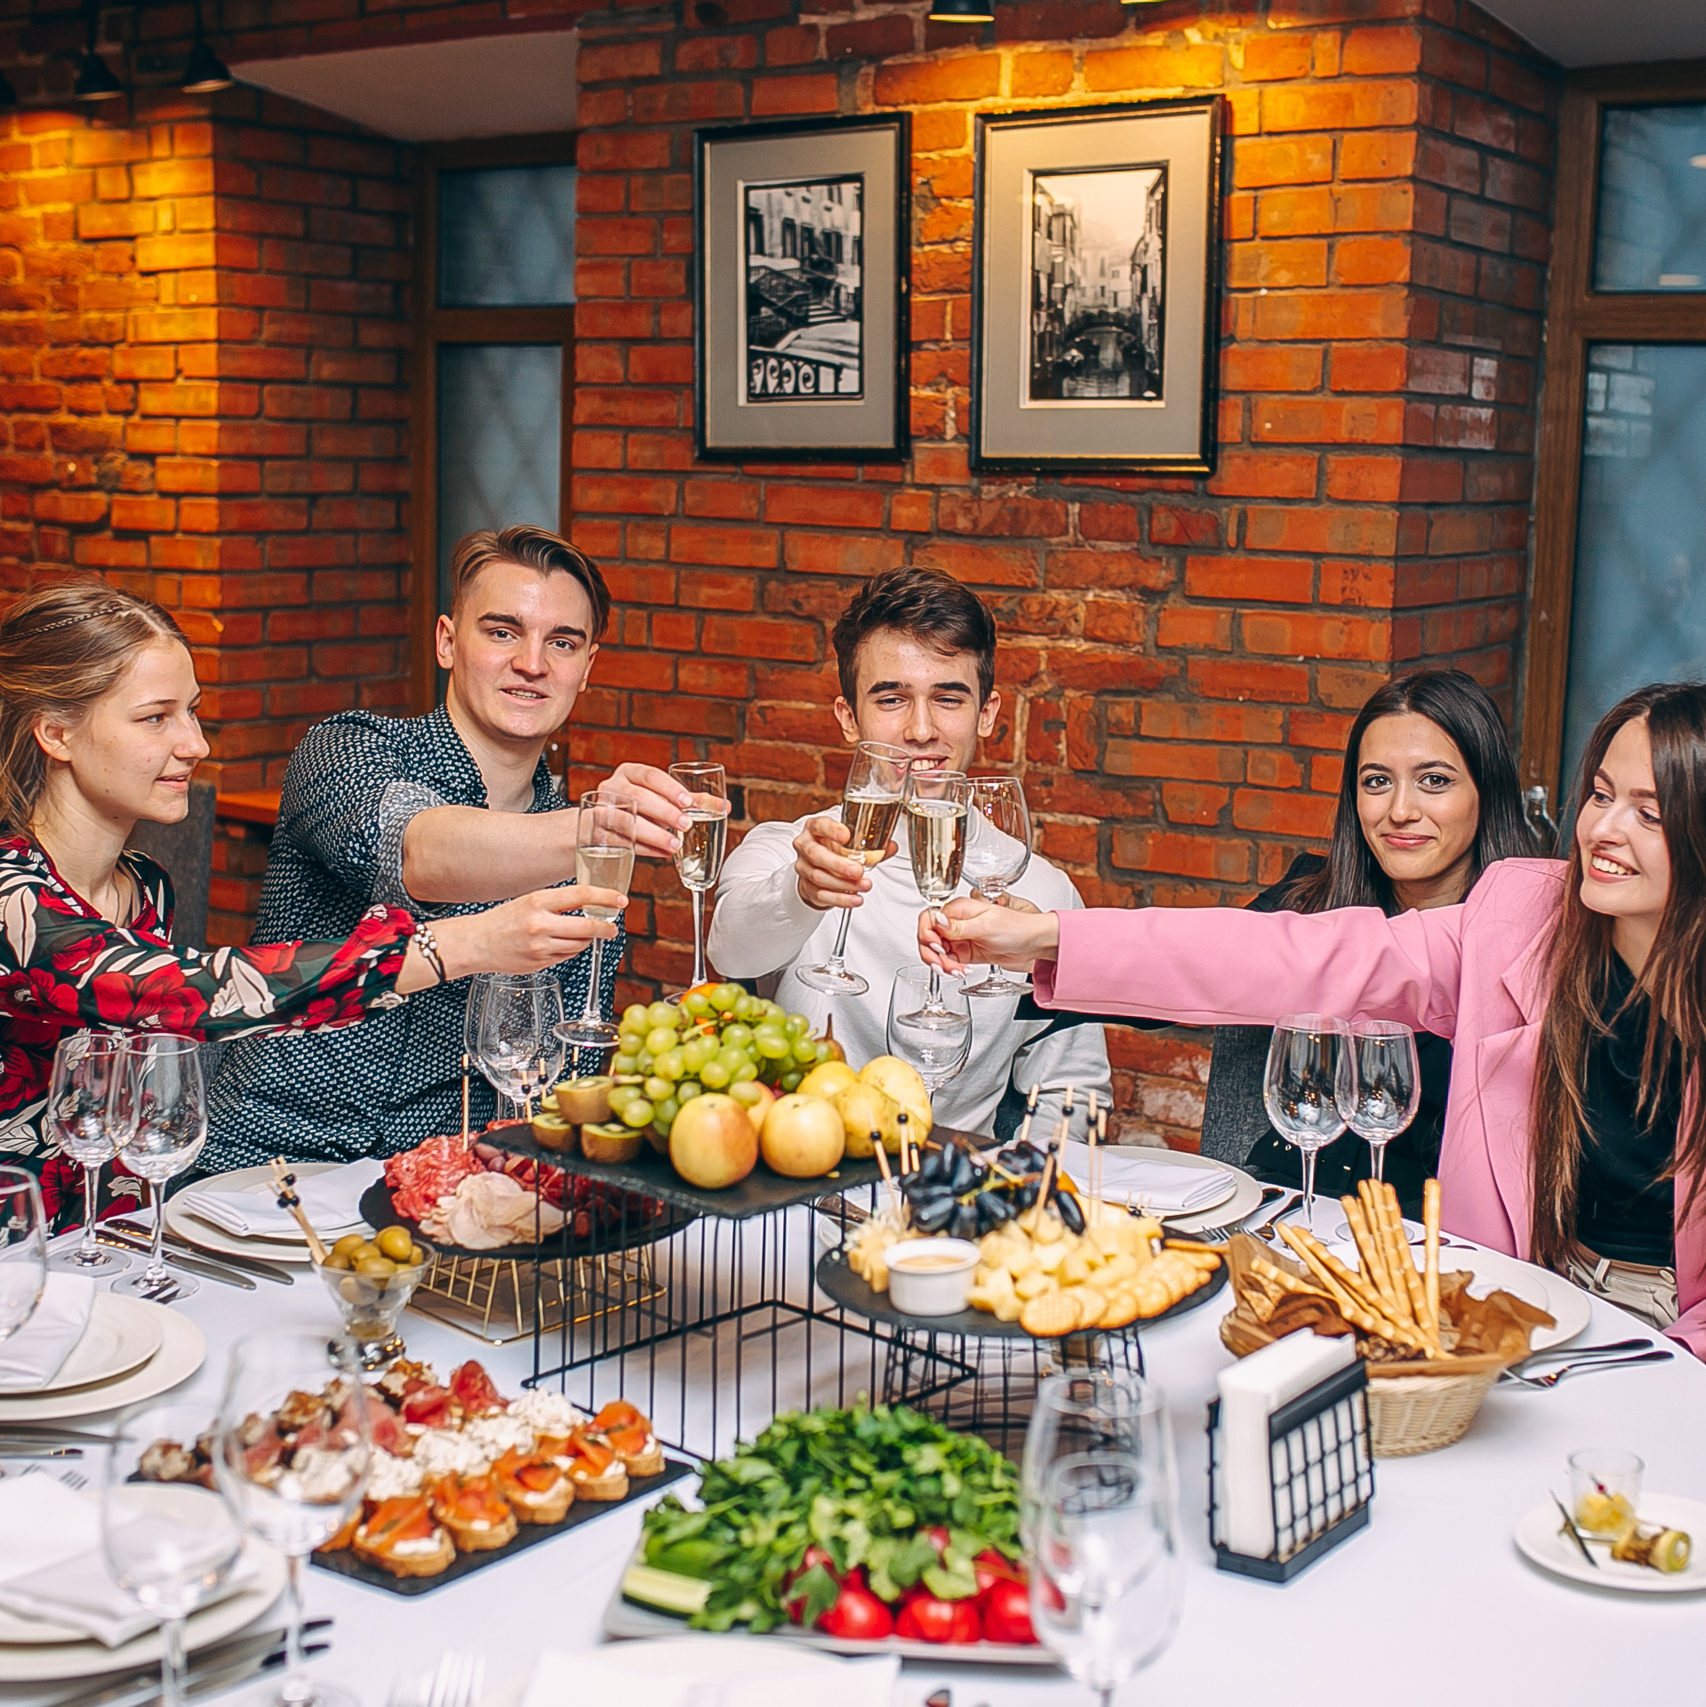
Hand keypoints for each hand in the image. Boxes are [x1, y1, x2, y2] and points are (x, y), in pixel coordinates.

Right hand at [426, 885, 624, 982]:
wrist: (476, 943)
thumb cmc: (503, 919)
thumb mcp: (529, 901)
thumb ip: (557, 903)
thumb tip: (590, 904)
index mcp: (538, 901)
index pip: (582, 895)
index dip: (606, 897)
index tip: (621, 900)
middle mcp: (540, 924)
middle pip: (588, 926)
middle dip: (605, 927)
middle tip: (612, 927)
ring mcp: (540, 946)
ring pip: (579, 944)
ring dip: (586, 940)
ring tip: (581, 935)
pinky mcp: (539, 963)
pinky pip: (566, 956)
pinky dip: (570, 950)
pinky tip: (561, 944)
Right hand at [595, 762, 727, 859]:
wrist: (597, 823)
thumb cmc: (639, 807)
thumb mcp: (660, 799)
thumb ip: (690, 802)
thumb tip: (726, 806)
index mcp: (629, 773)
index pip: (650, 775)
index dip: (669, 788)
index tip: (687, 801)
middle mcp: (611, 788)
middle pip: (639, 798)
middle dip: (664, 812)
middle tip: (686, 824)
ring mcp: (600, 810)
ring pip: (627, 821)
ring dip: (654, 834)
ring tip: (675, 845)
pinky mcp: (595, 834)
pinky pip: (621, 842)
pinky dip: (644, 849)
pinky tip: (662, 854)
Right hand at [794, 815, 893, 911]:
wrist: (818, 868)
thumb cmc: (834, 849)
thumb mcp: (849, 841)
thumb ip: (870, 844)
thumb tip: (890, 847)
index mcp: (815, 829)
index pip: (820, 825)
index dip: (832, 830)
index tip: (847, 836)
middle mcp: (806, 846)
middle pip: (816, 854)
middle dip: (839, 864)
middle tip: (858, 870)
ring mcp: (804, 867)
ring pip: (819, 877)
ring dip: (844, 884)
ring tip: (863, 885)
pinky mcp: (807, 887)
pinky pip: (822, 895)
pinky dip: (840, 898)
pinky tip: (854, 898)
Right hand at [918, 896, 1058, 973]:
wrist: (1034, 944)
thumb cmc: (1018, 927)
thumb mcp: (986, 925)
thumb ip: (957, 926)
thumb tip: (936, 920)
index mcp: (960, 909)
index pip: (929, 918)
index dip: (927, 933)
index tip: (936, 945)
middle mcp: (957, 923)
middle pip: (929, 936)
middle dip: (931, 952)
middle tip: (941, 963)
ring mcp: (960, 938)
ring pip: (936, 951)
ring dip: (941, 963)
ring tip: (954, 970)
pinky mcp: (966, 953)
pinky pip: (949, 961)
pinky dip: (950, 969)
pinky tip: (960, 971)